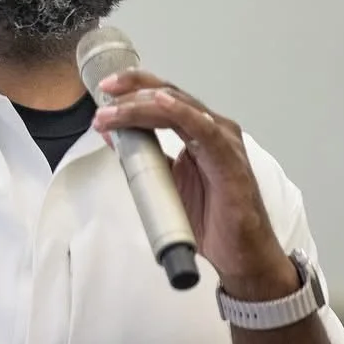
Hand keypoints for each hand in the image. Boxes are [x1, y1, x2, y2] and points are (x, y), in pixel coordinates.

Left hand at [92, 71, 299, 300]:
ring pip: (179, 109)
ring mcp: (224, 142)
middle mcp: (213, 128)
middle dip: (132, 92)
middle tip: (104, 97)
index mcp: (199, 130)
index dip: (134, 88)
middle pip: (169, 96)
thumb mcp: (166, 180)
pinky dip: (183, 113)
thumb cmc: (211, 217)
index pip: (164, 97)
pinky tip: (162, 103)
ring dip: (141, 107)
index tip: (104, 90)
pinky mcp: (231, 161)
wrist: (240, 254)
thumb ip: (144, 157)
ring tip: (112, 113)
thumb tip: (114, 136)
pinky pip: (205, 130)